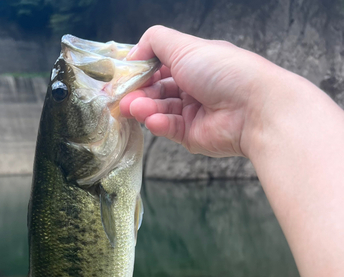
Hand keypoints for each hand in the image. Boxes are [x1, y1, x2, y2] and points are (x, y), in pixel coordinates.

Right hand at [120, 25, 273, 157]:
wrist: (254, 109)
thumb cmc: (224, 71)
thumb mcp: (186, 46)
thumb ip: (155, 43)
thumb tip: (132, 54)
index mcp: (194, 62)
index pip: (159, 66)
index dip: (140, 71)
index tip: (120, 77)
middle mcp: (193, 87)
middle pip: (156, 90)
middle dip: (138, 93)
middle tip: (120, 99)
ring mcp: (192, 112)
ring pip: (159, 110)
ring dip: (144, 109)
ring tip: (133, 109)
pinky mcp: (192, 135)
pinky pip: (169, 129)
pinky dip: (159, 124)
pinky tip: (153, 120)